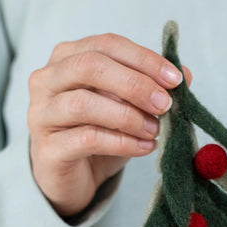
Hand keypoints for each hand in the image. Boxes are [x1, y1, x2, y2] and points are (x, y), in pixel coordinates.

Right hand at [27, 33, 192, 217]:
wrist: (72, 181)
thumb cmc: (97, 138)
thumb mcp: (127, 109)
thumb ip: (150, 89)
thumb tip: (184, 75)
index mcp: (66, 59)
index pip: (106, 45)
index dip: (143, 59)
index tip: (176, 80)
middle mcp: (47, 81)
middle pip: (90, 67)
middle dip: (135, 84)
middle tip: (165, 104)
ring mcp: (42, 115)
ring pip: (84, 103)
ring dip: (128, 116)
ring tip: (155, 129)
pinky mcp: (48, 149)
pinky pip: (87, 139)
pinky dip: (122, 142)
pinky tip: (145, 147)